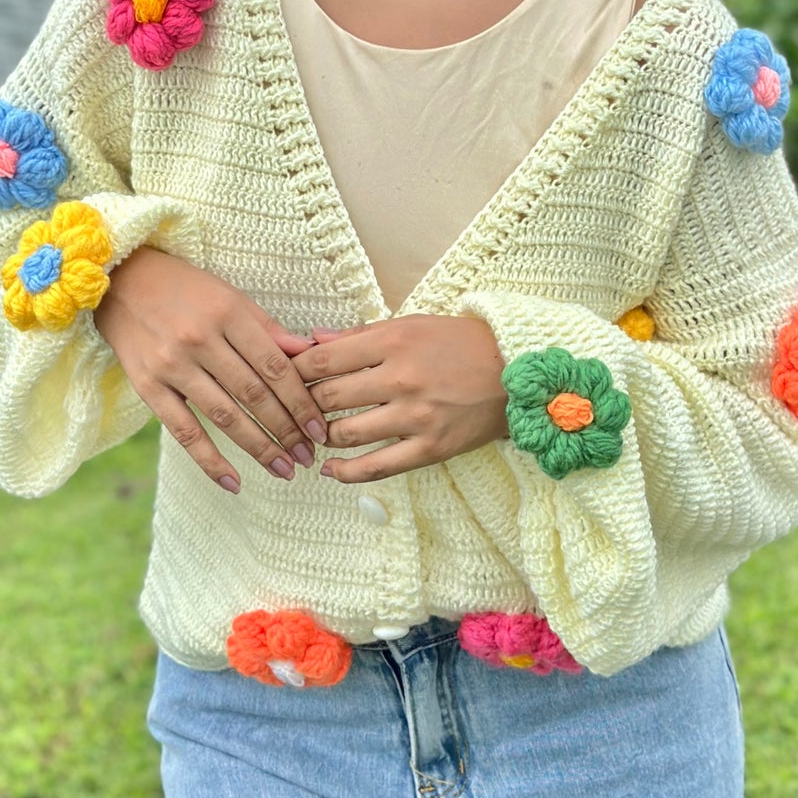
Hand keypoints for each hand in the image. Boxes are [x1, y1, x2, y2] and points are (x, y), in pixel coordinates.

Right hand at [92, 248, 328, 494]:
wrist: (121, 282)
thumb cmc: (184, 287)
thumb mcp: (229, 295)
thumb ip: (268, 328)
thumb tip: (310, 354)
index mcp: (227, 312)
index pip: (274, 366)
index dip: (300, 401)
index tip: (319, 427)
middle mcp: (200, 339)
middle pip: (253, 394)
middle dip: (286, 429)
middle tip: (308, 455)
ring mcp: (172, 365)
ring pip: (224, 416)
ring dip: (258, 447)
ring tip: (284, 469)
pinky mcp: (148, 387)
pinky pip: (184, 431)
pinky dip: (210, 460)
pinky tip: (233, 482)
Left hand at [290, 314, 509, 483]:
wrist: (514, 371)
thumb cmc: (458, 342)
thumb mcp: (409, 324)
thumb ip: (358, 335)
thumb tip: (311, 341)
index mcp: (393, 341)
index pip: (323, 360)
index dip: (293, 372)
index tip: (282, 379)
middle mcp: (401, 378)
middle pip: (328, 398)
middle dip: (303, 406)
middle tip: (293, 410)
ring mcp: (416, 416)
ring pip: (346, 434)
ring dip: (321, 437)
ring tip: (313, 435)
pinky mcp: (430, 448)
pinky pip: (377, 467)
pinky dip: (346, 473)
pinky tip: (330, 470)